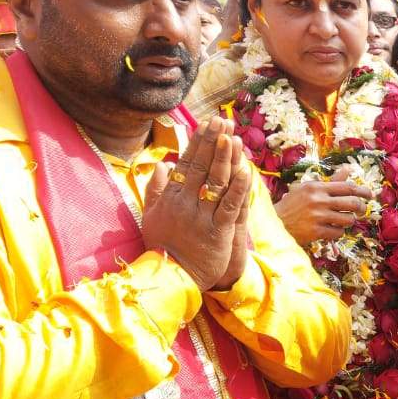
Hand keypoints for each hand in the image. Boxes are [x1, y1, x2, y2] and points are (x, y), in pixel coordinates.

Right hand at [141, 118, 250, 291]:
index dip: (197, 143)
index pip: (185, 163)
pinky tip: (245, 171)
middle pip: (201, 167)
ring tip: (232, 136)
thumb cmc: (163, 247)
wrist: (171, 278)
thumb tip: (161, 165)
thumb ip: (155, 190)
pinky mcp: (217, 232)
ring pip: (215, 183)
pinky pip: (229, 207)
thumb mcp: (152, 216)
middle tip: (221, 121)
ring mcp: (201, 217)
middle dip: (212, 142)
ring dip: (225, 158)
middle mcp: (184, 203)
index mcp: (170, 197)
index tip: (205, 124)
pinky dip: (238, 189)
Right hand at [275, 175, 373, 244]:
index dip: (363, 191)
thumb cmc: (293, 204)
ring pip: (348, 220)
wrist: (274, 223)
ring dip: (348, 221)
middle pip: (352, 203)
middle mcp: (318, 200)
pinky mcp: (316, 231)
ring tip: (342, 220)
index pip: (347, 187)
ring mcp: (318, 216)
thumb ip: (330, 181)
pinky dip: (338, 232)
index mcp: (317, 187)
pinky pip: (338, 233)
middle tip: (363, 210)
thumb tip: (348, 169)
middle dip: (362, 207)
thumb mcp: (309, 189)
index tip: (370, 195)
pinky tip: (332, 230)